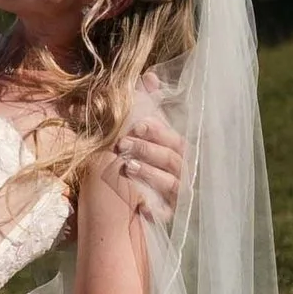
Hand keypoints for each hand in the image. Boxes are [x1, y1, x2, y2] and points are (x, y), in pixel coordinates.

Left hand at [109, 93, 183, 224]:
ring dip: (149, 172)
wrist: (113, 211)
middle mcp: (179, 172)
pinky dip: (154, 209)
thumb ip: (144, 105)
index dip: (158, 130)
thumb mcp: (133, 135)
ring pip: (172, 183)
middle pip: (173, 158)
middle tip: (122, 143)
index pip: (173, 138)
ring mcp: (175, 196)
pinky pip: (167, 213)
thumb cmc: (127, 163)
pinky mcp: (167, 216)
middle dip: (149, 149)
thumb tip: (150, 76)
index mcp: (173, 151)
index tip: (137, 124)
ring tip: (125, 166)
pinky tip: (139, 206)